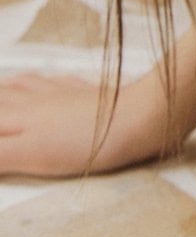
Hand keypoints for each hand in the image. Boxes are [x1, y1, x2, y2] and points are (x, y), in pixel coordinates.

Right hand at [0, 74, 161, 178]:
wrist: (140, 118)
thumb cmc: (85, 142)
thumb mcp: (27, 154)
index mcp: (14, 114)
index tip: (1, 139)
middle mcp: (32, 97)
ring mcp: (59, 93)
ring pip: (20, 86)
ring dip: (3, 89)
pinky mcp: (84, 94)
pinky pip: (51, 82)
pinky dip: (35, 83)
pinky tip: (38, 83)